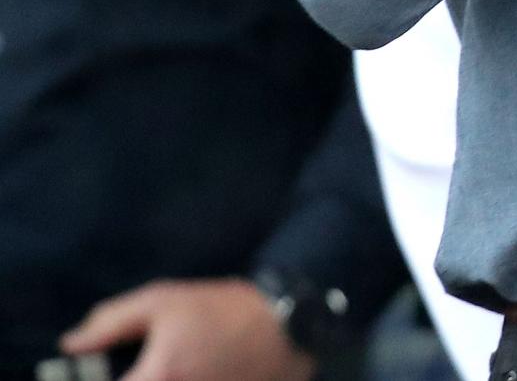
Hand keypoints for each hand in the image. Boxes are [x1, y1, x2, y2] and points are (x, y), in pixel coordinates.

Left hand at [59, 278, 315, 380]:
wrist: (287, 326)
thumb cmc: (222, 310)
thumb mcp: (164, 301)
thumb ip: (111, 321)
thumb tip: (72, 345)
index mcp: (155, 380)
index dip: (87, 380)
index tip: (89, 372)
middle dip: (130, 378)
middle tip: (134, 367)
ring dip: (146, 379)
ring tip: (157, 367)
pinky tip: (183, 374)